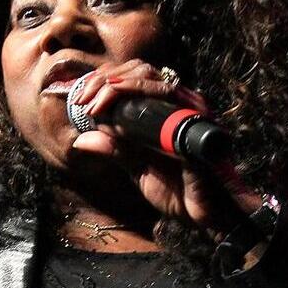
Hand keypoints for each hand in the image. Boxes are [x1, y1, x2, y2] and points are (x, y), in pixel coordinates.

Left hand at [68, 60, 251, 232]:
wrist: (207, 217)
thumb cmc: (178, 192)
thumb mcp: (138, 169)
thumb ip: (115, 150)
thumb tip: (82, 139)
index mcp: (166, 111)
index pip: (135, 77)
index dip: (105, 80)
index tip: (80, 97)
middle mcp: (179, 104)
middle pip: (141, 70)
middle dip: (105, 79)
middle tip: (83, 99)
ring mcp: (189, 110)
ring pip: (152, 78)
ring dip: (117, 86)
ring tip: (94, 104)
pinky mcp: (194, 123)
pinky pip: (165, 101)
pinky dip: (137, 99)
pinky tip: (114, 114)